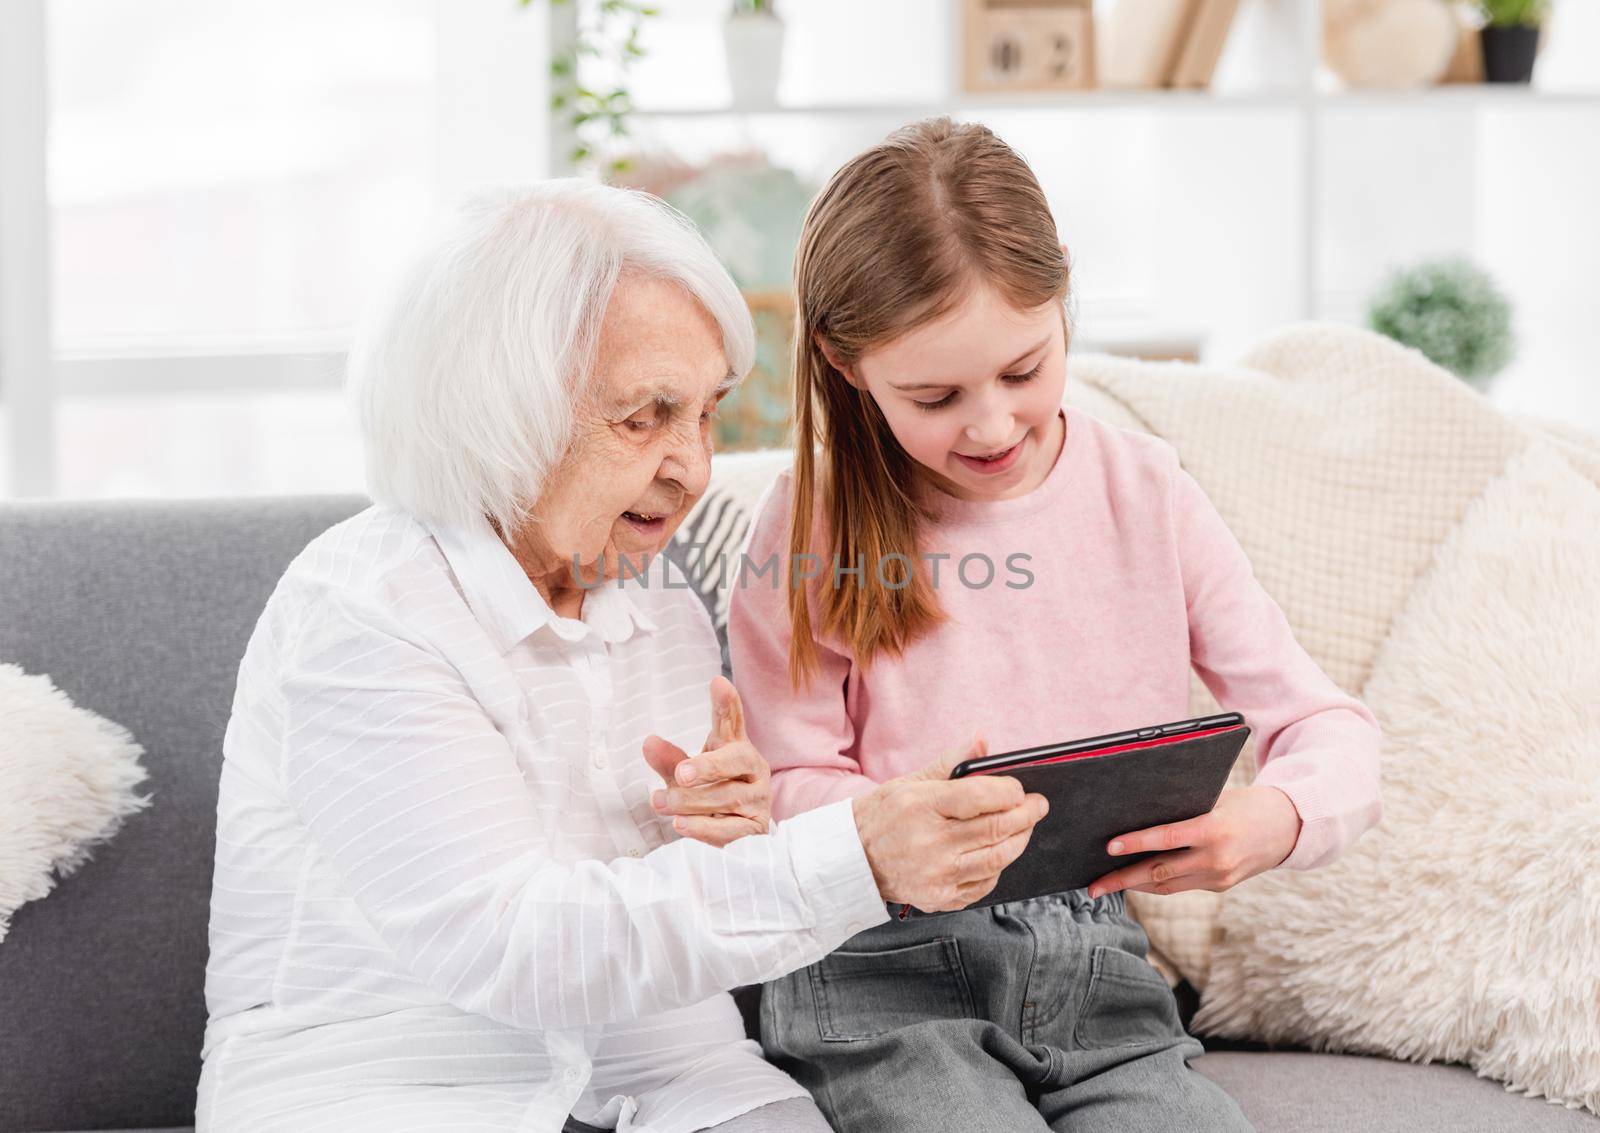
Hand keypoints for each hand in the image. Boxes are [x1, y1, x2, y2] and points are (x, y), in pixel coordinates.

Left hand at [642, 676, 771, 846]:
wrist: (735, 836)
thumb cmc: (708, 796)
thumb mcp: (684, 776)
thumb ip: (670, 760)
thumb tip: (648, 742)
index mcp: (735, 748)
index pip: (732, 722)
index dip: (727, 703)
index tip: (717, 683)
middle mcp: (753, 769)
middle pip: (736, 760)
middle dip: (708, 766)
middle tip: (680, 774)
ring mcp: (759, 799)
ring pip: (729, 797)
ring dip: (691, 801)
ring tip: (660, 802)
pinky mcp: (756, 829)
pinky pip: (731, 829)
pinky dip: (704, 828)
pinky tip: (680, 824)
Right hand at [851, 733, 1049, 912]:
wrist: (854, 859)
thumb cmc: (885, 815)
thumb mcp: (911, 781)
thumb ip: (951, 762)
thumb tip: (982, 740)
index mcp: (922, 806)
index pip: (980, 797)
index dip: (1009, 792)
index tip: (1020, 789)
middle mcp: (930, 843)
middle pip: (995, 828)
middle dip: (1026, 815)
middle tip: (1038, 805)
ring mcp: (937, 875)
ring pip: (997, 858)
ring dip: (1020, 840)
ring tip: (1024, 827)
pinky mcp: (941, 898)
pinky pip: (985, 884)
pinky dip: (999, 867)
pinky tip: (999, 852)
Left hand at [1085, 784, 1301, 898]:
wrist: (1289, 827)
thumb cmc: (1246, 804)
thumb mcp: (1216, 800)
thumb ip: (1184, 811)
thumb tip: (1139, 815)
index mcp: (1215, 830)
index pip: (1167, 838)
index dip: (1136, 843)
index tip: (1109, 847)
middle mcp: (1217, 859)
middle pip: (1160, 872)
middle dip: (1122, 879)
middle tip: (1092, 885)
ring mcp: (1219, 877)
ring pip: (1167, 886)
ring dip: (1134, 885)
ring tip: (1105, 884)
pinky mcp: (1220, 886)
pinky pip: (1180, 886)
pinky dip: (1156, 883)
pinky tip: (1135, 880)